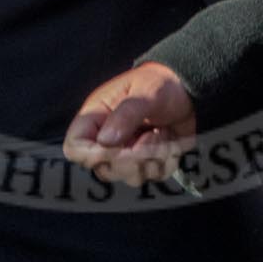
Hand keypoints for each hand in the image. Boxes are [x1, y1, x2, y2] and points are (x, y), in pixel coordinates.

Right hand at [62, 62, 196, 186]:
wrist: (188, 90)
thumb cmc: (160, 84)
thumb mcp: (145, 92)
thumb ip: (126, 114)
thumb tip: (105, 141)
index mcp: (96, 118)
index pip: (74, 147)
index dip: (91, 154)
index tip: (117, 146)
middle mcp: (107, 140)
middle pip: (104, 170)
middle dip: (132, 159)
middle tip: (150, 136)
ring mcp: (128, 154)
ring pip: (131, 177)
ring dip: (154, 158)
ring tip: (162, 133)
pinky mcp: (148, 163)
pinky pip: (154, 177)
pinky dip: (167, 162)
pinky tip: (170, 141)